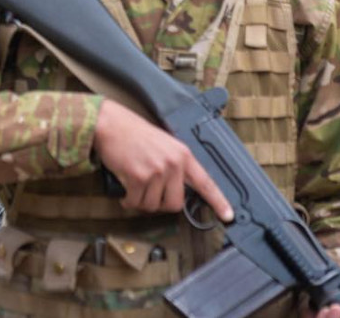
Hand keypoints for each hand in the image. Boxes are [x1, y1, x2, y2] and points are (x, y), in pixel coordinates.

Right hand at [93, 99, 232, 221]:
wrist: (111, 123)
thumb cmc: (133, 133)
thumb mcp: (164, 144)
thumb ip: (175, 165)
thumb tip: (176, 190)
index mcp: (183, 155)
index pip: (205, 182)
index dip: (218, 201)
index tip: (228, 216)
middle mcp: (173, 164)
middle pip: (175, 204)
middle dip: (160, 205)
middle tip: (149, 195)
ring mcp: (156, 171)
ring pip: (152, 205)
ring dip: (140, 202)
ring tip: (134, 187)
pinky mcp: (139, 177)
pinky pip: (135, 202)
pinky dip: (128, 201)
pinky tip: (125, 192)